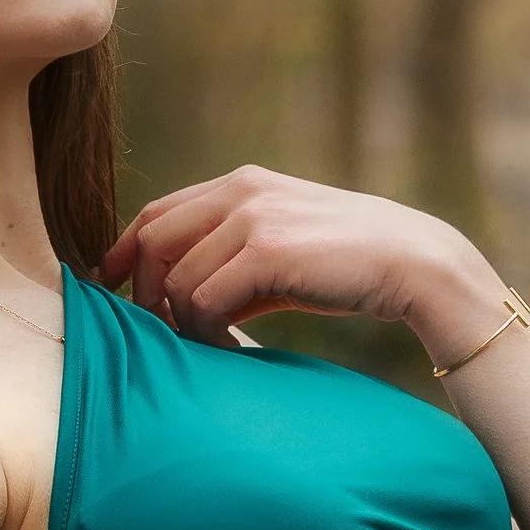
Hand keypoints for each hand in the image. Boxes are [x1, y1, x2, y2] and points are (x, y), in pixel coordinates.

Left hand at [102, 166, 497, 354]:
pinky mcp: (266, 251)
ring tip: (213, 344)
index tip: (115, 287)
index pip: (157, 212)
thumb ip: (233, 258)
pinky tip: (234, 347)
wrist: (414, 264)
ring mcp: (252, 218)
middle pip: (154, 240)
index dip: (126, 251)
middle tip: (160, 332)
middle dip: (146, 291)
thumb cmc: (350, 265)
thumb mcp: (284, 247)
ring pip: (177, 279)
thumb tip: (180, 300)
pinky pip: (204, 300)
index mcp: (242, 182)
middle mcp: (241, 191)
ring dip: (184, 322)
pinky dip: (207, 332)